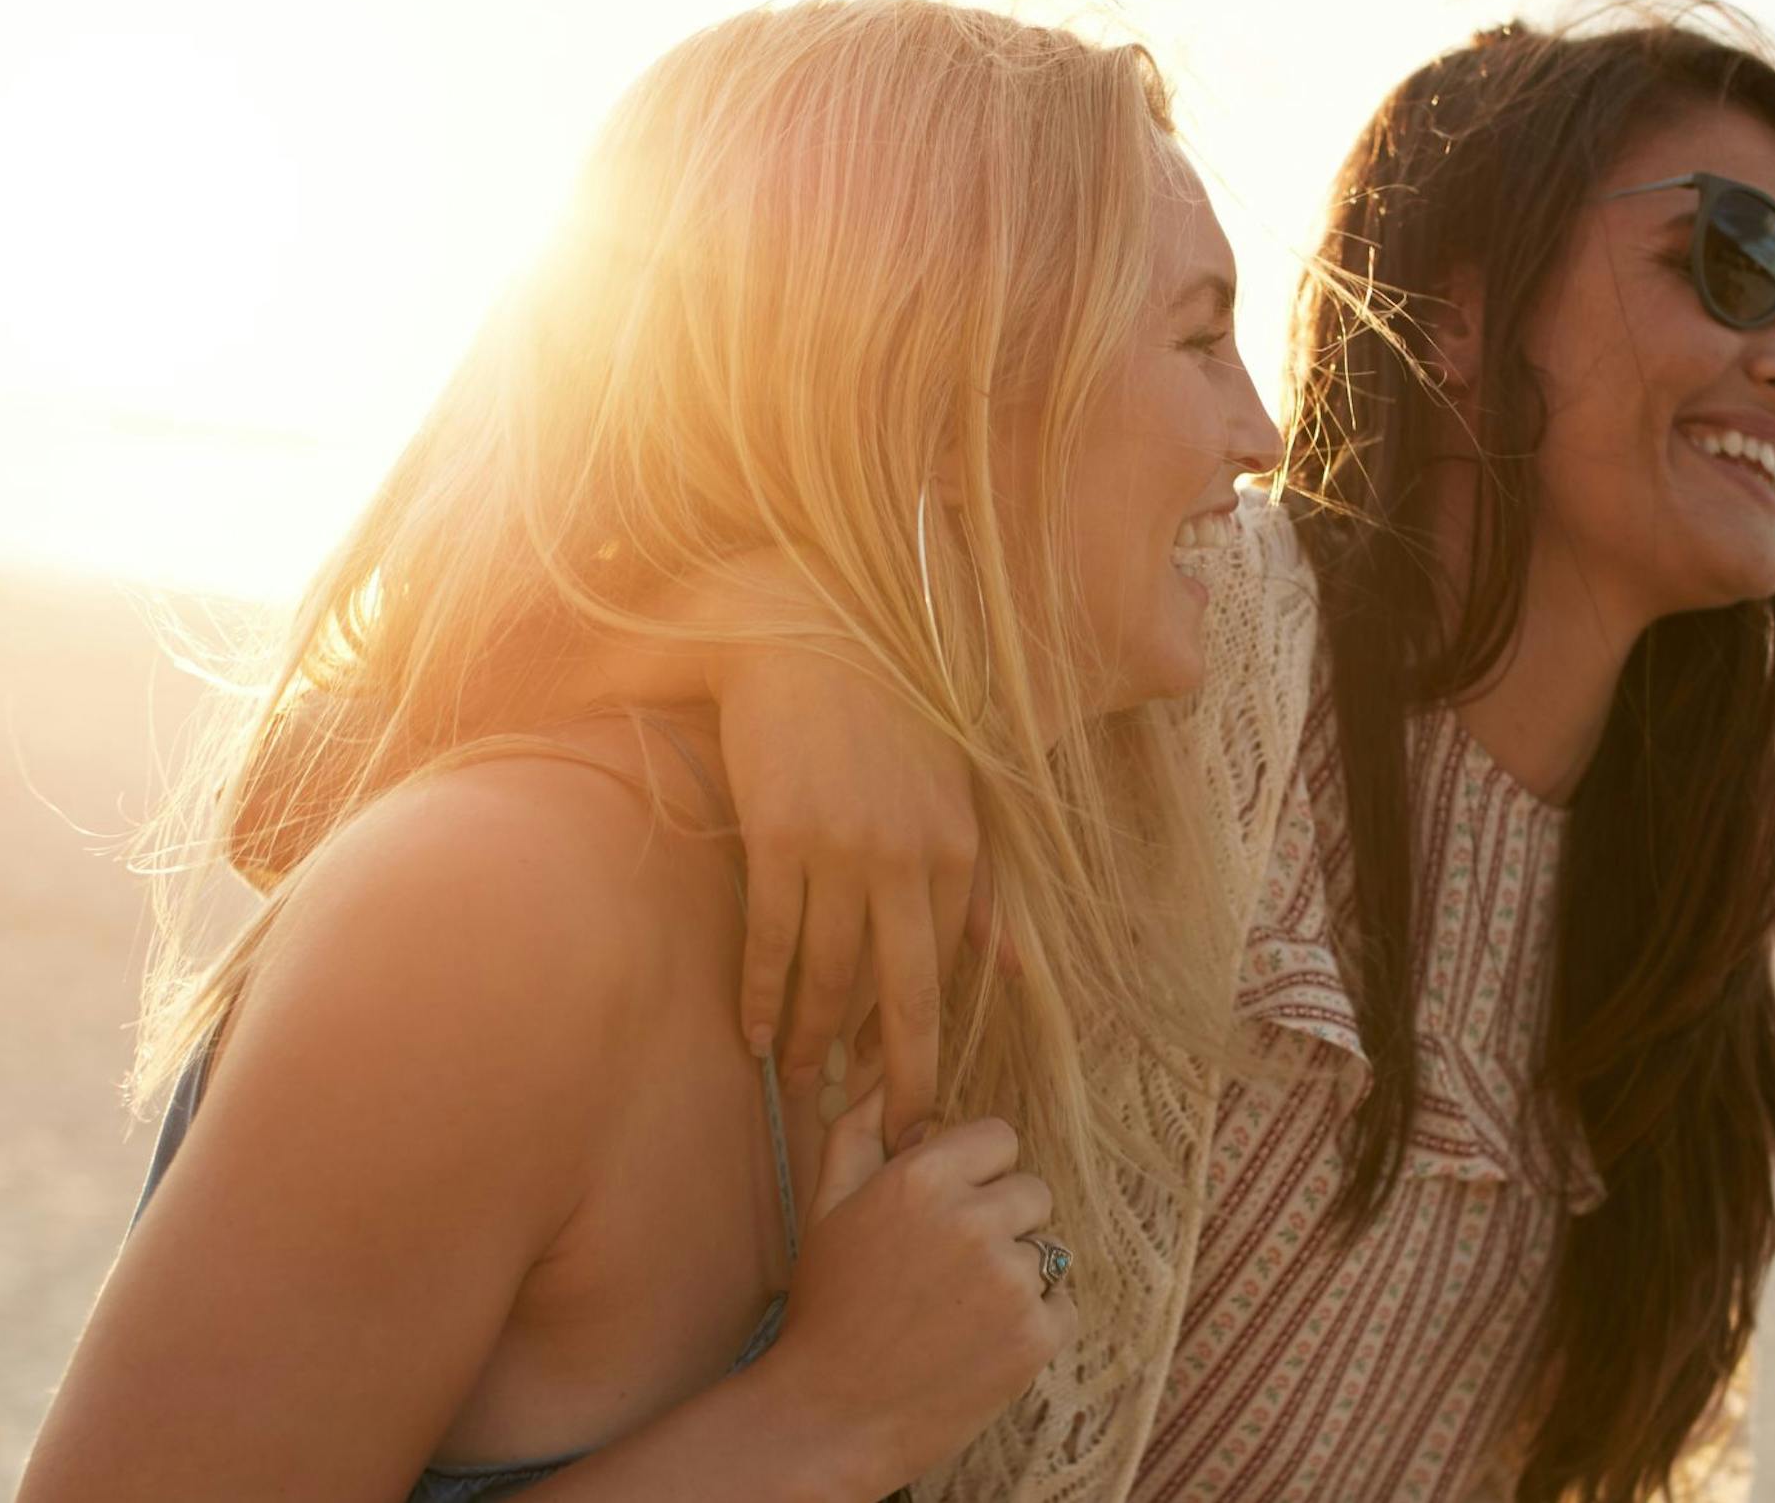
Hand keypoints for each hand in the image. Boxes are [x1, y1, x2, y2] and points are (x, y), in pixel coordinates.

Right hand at [709, 645, 986, 1151]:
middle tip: (886, 1136)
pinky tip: (754, 1034)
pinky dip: (763, 996)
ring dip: (812, 1042)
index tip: (912, 1091)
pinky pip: (773, 940)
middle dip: (894, 1076)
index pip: (942, 972)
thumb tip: (1019, 969)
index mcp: (957, 850)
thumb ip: (981, 889)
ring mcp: (842, 850)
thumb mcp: (952, 797)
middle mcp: (907, 858)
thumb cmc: (885, 719)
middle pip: (901, 995)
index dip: (924, 1040)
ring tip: (798, 1086)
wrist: (807, 637)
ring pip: (828, 976)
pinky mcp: (780, 837)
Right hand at [757, 1083, 1075, 1489]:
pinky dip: (1033, 1325)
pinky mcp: (1035, 1337)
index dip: (977, 1173)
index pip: (1001, 1138)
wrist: (830, 1416)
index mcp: (922, 1178)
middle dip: (1002, 1222)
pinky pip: (1064, 1305)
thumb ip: (858, 1132)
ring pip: (1047, 1250)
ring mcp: (1011, 1280)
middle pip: (1032, 1191)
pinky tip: (980, 1342)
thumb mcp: (826, 1207)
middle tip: (950, 1268)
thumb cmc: (828, 1307)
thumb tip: (885, 1077)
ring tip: (958, 1310)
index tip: (951, 1208)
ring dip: (1016, 1275)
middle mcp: (974, 1220)